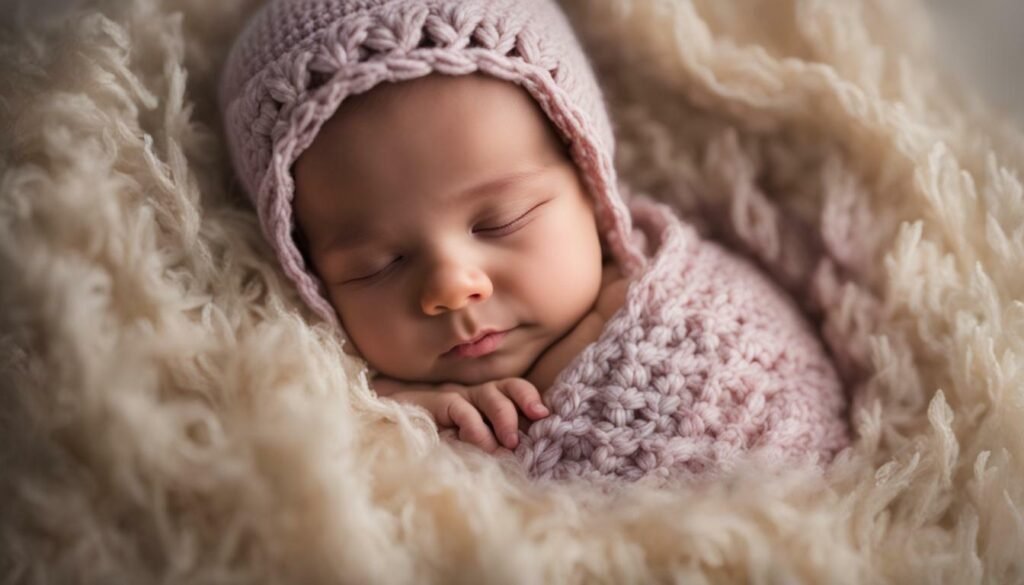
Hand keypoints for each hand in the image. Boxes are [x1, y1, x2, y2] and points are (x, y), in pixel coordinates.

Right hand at [373, 377, 549, 452]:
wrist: (384, 426)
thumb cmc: (429, 440)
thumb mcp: (464, 445)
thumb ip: (488, 446)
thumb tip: (514, 458)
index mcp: (482, 402)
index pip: (513, 390)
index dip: (530, 397)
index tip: (545, 415)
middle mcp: (471, 395)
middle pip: (506, 386)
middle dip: (524, 403)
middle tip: (532, 427)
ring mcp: (453, 396)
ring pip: (488, 393)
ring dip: (504, 416)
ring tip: (509, 443)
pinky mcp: (432, 403)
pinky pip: (459, 407)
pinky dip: (474, 427)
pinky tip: (480, 445)